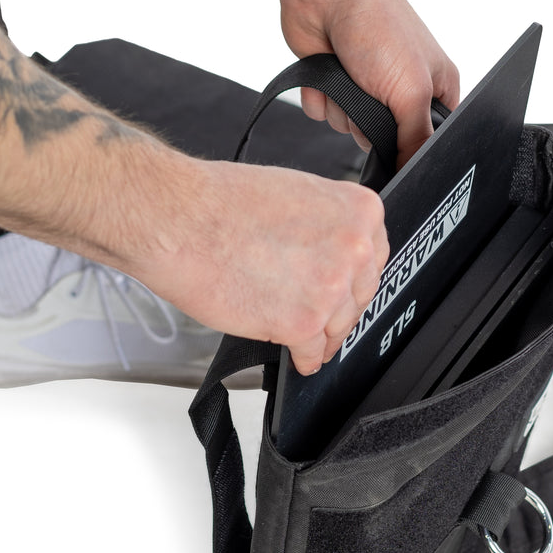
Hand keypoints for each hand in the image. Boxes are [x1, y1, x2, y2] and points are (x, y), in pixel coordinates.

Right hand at [128, 160, 387, 375]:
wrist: (178, 219)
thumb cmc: (221, 202)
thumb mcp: (297, 193)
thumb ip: (327, 224)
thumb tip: (332, 252)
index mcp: (359, 211)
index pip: (374, 257)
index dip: (355, 277)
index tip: (347, 288)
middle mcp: (354, 249)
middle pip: (359, 295)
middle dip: (340, 308)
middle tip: (321, 314)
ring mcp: (331, 289)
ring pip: (338, 327)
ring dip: (323, 337)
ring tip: (308, 340)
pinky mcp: (303, 323)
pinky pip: (312, 352)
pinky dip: (304, 359)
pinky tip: (299, 357)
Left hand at [279, 0, 459, 166]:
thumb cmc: (379, 26)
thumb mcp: (412, 91)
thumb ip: (416, 138)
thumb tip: (414, 171)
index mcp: (435, 88)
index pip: (433, 138)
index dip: (418, 147)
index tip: (404, 144)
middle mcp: (401, 88)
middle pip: (387, 141)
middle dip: (373, 125)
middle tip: (376, 94)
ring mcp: (365, 86)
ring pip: (351, 130)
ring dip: (344, 109)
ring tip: (350, 75)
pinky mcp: (332, 83)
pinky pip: (324, 116)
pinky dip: (321, 98)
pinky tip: (327, 72)